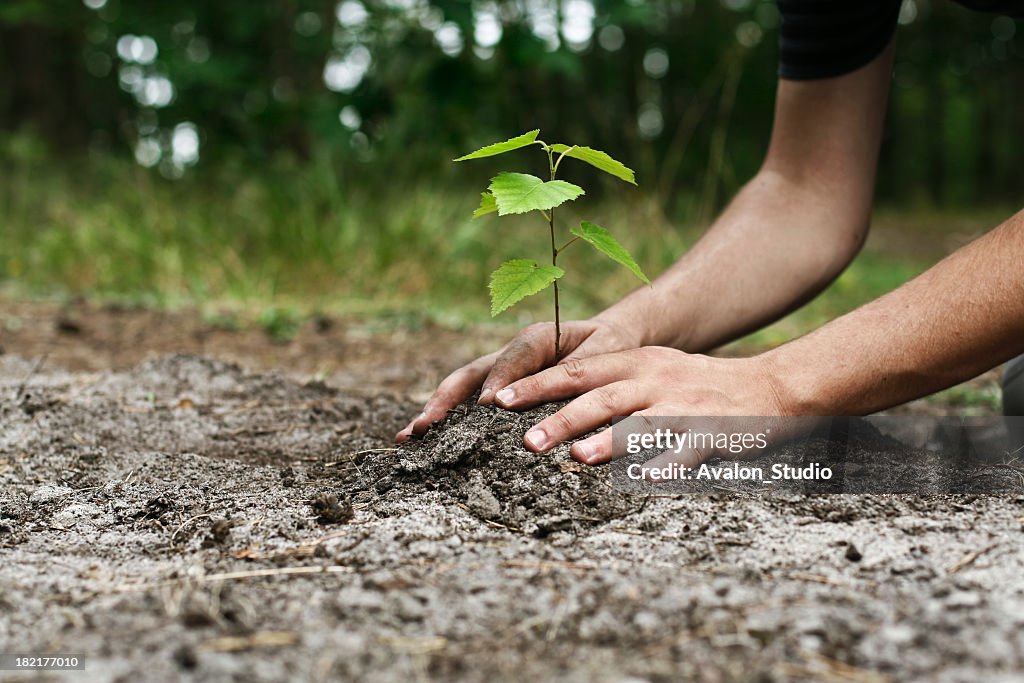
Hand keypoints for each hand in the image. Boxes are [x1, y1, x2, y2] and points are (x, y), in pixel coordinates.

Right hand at [395, 317, 640, 442]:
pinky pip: (470, 402)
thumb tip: (555, 392)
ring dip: (436, 411)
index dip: (498, 381)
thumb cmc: (609, 346)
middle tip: (424, 426)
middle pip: (470, 374)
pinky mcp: (499, 388)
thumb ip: (580, 368)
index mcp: (537, 338)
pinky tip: (427, 441)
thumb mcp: (605, 352)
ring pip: (462, 389)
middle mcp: (511, 353)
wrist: (610, 339)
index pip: (512, 359)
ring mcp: (500, 371)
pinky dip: (448, 420)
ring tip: (409, 436)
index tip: (487, 407)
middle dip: (445, 400)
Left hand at [488, 346, 791, 465]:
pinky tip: (646, 483)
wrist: (771, 387)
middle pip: (601, 397)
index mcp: (636, 363)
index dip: (537, 384)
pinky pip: (687, 454)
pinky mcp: (714, 434)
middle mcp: (656, 381)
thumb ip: (608, 381)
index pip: (577, 371)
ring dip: (608, 441)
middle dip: (561, 417)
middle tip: (526, 440)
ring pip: (641, 424)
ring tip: (578, 458)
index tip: (500, 399)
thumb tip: (551, 399)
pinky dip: (666, 468)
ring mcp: (685, 407)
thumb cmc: (697, 385)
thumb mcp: (653, 369)